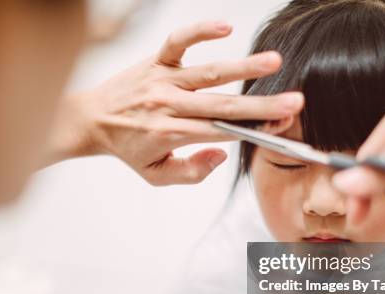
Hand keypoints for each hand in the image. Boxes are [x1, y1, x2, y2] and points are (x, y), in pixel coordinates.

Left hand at [49, 21, 303, 184]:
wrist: (90, 120)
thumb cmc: (128, 149)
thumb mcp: (156, 176)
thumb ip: (191, 172)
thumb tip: (221, 153)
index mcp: (170, 135)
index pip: (219, 133)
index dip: (252, 130)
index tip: (280, 126)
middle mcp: (168, 106)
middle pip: (221, 106)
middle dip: (260, 106)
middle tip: (294, 102)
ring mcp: (162, 80)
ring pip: (207, 73)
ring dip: (242, 68)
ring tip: (273, 62)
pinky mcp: (155, 60)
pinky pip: (177, 42)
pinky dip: (198, 32)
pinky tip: (225, 27)